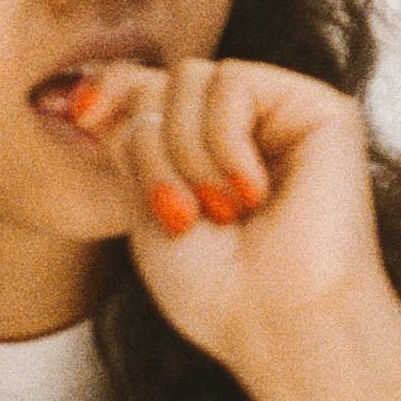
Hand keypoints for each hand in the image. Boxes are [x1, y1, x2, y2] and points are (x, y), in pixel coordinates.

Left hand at [63, 56, 398, 374]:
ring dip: (187, 153)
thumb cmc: (215, 290)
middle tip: (180, 215)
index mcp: (200, 150)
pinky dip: (224, 140)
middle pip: (160, 82)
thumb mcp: (146, 208)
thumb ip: (128, 141)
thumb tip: (84, 90)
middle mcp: (242, 127)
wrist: (279, 323)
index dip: (109, 88)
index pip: (145, 87)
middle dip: (151, 151)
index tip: (81, 114)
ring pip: (192, 77)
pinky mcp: (319, 108)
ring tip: (221, 212)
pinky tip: (252, 193)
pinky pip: (234, 81)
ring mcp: (280, 115)